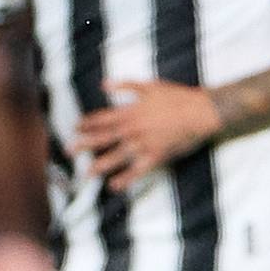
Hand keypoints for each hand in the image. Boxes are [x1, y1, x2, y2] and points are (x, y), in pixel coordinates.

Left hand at [73, 81, 222, 189]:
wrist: (201, 111)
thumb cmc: (177, 96)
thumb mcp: (149, 86)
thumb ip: (125, 85)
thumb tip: (103, 84)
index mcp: (131, 111)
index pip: (103, 119)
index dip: (87, 123)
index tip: (75, 127)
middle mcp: (134, 129)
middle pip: (104, 138)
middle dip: (85, 144)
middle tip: (68, 151)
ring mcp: (144, 144)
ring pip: (117, 156)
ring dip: (100, 164)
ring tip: (86, 173)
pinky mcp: (157, 156)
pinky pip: (138, 170)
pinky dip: (125, 178)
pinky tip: (114, 186)